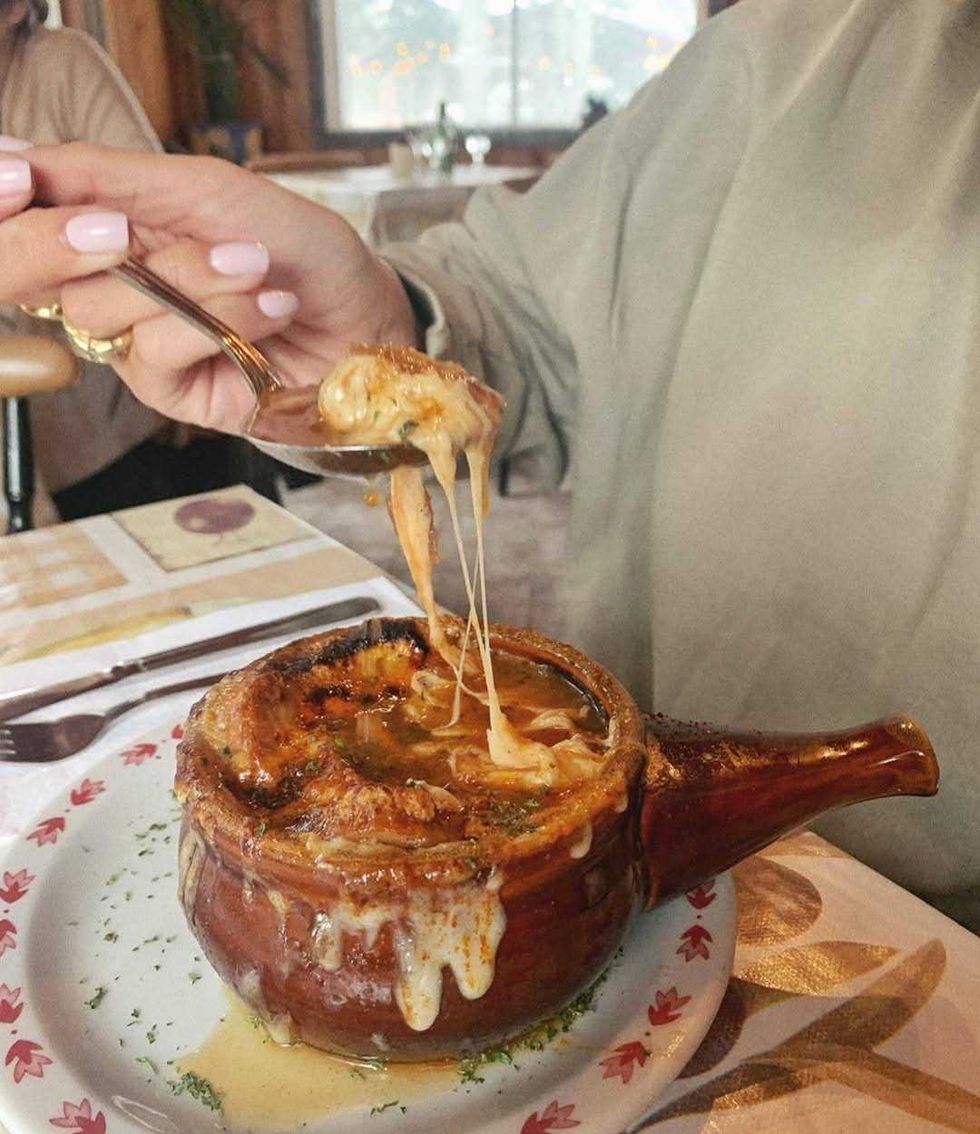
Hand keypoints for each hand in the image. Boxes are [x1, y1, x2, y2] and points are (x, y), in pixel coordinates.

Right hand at [0, 142, 418, 431]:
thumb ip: (116, 175)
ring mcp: (140, 338)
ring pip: (100, 308)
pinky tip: (268, 310)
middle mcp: (115, 281)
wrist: (370, 319)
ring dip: (188, 280)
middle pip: (29, 268)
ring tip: (258, 268)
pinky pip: (152, 353)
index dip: (12, 196)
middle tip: (120, 229)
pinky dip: (212, 324)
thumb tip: (17, 153)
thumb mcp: (216, 193)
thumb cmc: (305, 251)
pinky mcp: (171, 389)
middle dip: (69, 240)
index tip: (18, 180)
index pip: (29, 211)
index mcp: (116, 223)